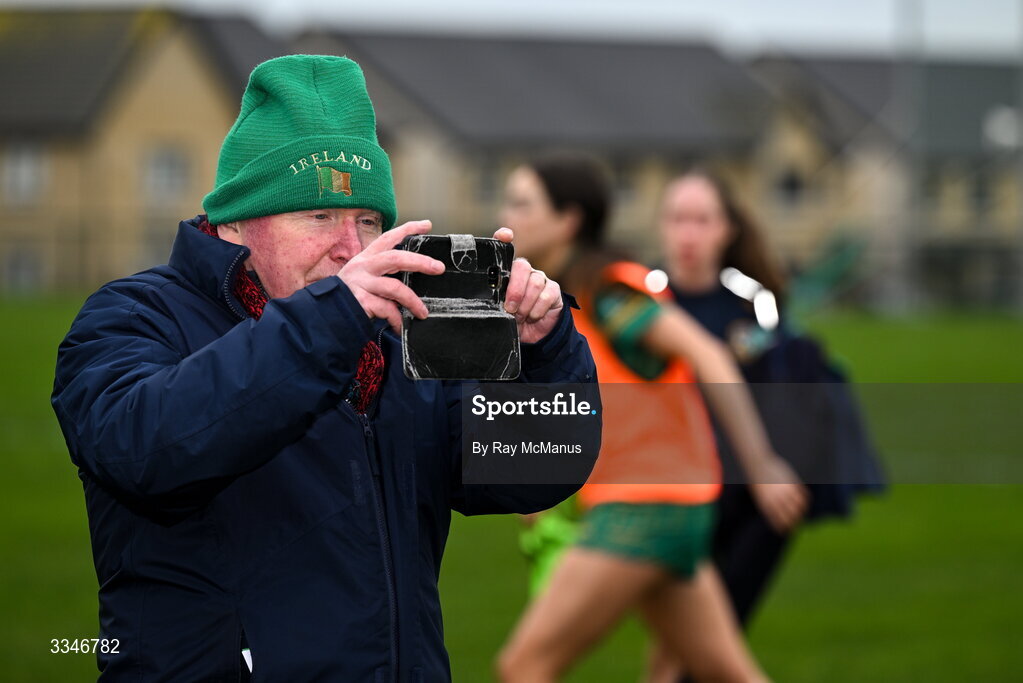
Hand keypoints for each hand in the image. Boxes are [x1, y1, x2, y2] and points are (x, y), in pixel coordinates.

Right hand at [337, 220, 444, 333]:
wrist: (325, 315)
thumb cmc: (348, 297)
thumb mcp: (363, 280)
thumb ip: (383, 276)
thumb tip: (412, 279)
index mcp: (365, 259)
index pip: (388, 238)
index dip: (407, 230)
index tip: (426, 225)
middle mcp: (362, 267)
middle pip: (395, 258)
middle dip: (420, 262)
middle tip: (438, 267)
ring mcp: (361, 284)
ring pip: (395, 287)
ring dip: (413, 301)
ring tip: (423, 312)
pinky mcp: (361, 301)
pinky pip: (387, 309)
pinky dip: (397, 319)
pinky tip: (400, 327)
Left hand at [494, 227, 563, 343]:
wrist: (532, 336)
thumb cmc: (511, 320)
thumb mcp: (498, 312)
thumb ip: (494, 301)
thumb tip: (486, 301)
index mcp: (507, 273)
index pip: (505, 249)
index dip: (504, 238)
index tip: (504, 235)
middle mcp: (525, 272)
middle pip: (522, 267)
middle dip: (515, 289)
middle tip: (510, 308)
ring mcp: (540, 279)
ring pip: (535, 283)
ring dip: (526, 304)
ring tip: (521, 316)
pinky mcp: (554, 290)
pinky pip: (547, 295)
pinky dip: (538, 309)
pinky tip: (533, 316)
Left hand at [747, 456, 809, 533]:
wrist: (758, 465)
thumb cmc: (757, 482)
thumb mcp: (760, 498)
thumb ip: (770, 508)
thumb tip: (780, 519)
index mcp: (767, 507)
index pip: (780, 523)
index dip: (785, 529)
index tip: (789, 531)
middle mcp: (778, 501)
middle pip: (792, 518)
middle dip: (796, 523)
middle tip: (799, 523)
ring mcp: (786, 492)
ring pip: (800, 508)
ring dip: (803, 512)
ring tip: (803, 513)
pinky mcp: (792, 483)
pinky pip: (804, 496)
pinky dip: (806, 500)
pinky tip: (805, 502)